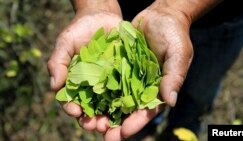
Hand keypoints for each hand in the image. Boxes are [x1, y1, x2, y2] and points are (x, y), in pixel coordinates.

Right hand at [47, 0, 121, 133]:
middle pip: (93, 109)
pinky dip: (129, 103)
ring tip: (112, 125)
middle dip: (94, 120)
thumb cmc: (79, 31)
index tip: (75, 111)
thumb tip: (54, 86)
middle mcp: (94, 88)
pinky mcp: (126, 77)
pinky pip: (128, 92)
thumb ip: (57, 63)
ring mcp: (111, 84)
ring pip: (111, 106)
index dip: (73, 108)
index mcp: (77, 84)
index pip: (72, 101)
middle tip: (97, 126)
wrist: (101, 18)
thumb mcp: (65, 44)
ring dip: (111, 118)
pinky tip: (130, 110)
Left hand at [102, 3, 193, 139]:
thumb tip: (170, 102)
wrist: (161, 16)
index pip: (147, 110)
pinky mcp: (119, 66)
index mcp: (158, 88)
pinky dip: (98, 89)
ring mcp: (129, 76)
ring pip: (115, 97)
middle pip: (128, 109)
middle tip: (102, 134)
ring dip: (103, 110)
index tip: (123, 132)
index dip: (136, 122)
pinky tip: (86, 98)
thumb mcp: (178, 54)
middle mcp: (142, 86)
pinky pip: (108, 79)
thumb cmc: (174, 35)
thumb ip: (174, 77)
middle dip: (116, 123)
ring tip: (89, 121)